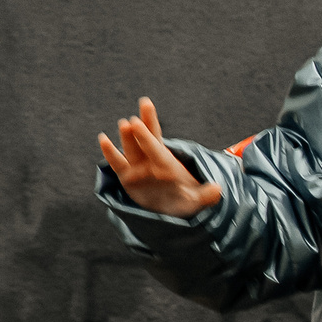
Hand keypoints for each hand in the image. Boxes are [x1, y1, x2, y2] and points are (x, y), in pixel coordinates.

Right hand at [98, 98, 220, 219]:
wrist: (170, 210)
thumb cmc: (185, 202)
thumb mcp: (197, 201)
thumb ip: (206, 196)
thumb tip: (219, 190)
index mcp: (168, 165)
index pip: (157, 147)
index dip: (147, 135)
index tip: (139, 121)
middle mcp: (151, 162)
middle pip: (146, 140)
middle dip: (143, 126)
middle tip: (140, 110)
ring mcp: (138, 167)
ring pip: (131, 149)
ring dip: (126, 138)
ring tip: (124, 123)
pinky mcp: (127, 176)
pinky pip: (117, 163)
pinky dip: (110, 152)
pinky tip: (103, 138)